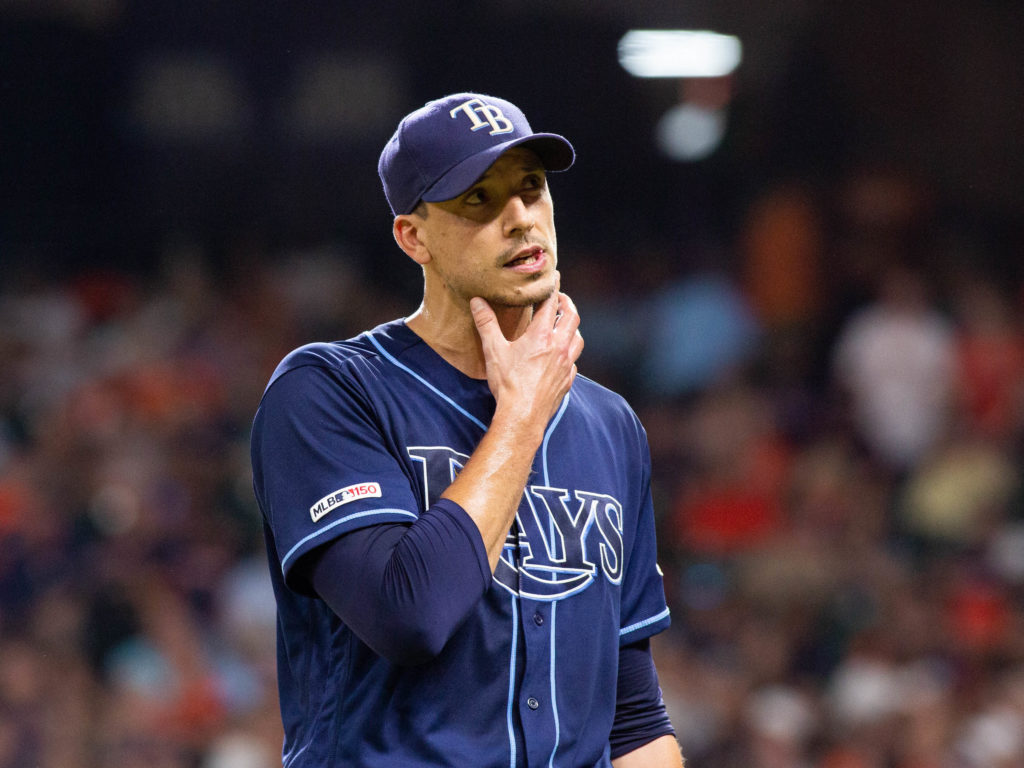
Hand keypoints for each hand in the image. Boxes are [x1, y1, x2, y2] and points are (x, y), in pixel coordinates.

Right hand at [470, 286, 583, 428]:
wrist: (523, 415)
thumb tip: (477, 302)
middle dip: (567, 304)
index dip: (553, 287)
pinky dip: (570, 352)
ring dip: (572, 328)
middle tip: (560, 299)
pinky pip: (574, 361)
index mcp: (542, 335)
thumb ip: (486, 324)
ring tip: (564, 325)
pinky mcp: (567, 380)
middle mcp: (559, 346)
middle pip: (572, 317)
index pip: (552, 303)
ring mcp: (566, 364)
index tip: (554, 277)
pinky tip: (562, 356)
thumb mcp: (494, 350)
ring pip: (578, 338)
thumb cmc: (508, 383)